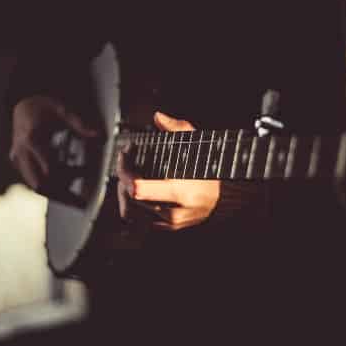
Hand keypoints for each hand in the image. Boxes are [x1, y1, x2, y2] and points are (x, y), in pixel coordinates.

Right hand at [9, 95, 97, 191]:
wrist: (22, 106)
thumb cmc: (42, 107)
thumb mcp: (62, 110)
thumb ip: (79, 123)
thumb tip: (98, 134)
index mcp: (32, 139)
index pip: (49, 168)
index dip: (68, 175)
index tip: (85, 175)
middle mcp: (22, 152)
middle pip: (40, 184)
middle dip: (61, 193)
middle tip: (80, 200)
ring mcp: (18, 160)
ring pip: (36, 186)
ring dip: (56, 190)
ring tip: (76, 195)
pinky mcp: (19, 164)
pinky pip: (34, 181)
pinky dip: (50, 184)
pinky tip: (68, 181)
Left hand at [117, 111, 220, 230]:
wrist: (221, 199)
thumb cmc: (208, 170)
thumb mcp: (196, 144)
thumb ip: (177, 128)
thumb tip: (158, 117)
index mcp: (180, 192)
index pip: (138, 188)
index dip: (125, 169)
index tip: (127, 153)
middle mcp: (174, 212)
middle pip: (130, 196)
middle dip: (124, 176)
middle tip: (127, 160)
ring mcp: (168, 223)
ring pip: (130, 210)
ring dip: (125, 190)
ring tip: (131, 174)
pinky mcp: (165, 228)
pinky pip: (138, 218)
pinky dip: (133, 203)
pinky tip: (138, 188)